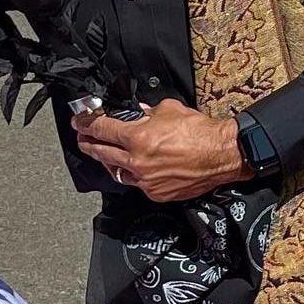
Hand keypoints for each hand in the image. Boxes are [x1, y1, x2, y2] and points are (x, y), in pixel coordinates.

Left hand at [73, 99, 251, 202]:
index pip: (100, 129)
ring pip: (115, 170)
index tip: (78, 122)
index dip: (85, 123)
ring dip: (106, 160)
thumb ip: (145, 112)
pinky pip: (136, 183)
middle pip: (100, 152)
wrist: (224, 154)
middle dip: (87, 143)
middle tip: (82, 137)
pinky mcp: (157, 192)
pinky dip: (131, 174)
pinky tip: (130, 166)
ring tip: (102, 152)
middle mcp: (137, 161)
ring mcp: (146, 180)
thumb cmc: (200, 131)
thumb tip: (134, 112)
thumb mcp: (167, 110)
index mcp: (137, 138)